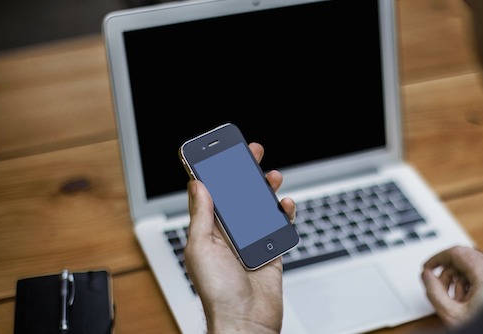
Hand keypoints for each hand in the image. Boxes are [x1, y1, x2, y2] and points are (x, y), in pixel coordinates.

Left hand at [184, 142, 294, 333]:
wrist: (246, 321)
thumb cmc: (218, 292)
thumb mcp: (201, 247)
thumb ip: (202, 215)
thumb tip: (197, 185)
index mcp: (208, 231)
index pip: (211, 194)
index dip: (214, 172)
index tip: (219, 152)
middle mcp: (228, 234)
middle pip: (237, 195)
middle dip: (244, 172)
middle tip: (251, 153)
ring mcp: (251, 241)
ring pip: (260, 207)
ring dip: (266, 189)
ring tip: (272, 176)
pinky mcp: (271, 251)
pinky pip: (279, 226)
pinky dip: (284, 213)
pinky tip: (285, 204)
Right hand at [420, 246, 482, 326]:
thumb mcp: (453, 314)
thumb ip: (434, 292)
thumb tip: (427, 275)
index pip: (456, 252)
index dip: (437, 258)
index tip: (428, 267)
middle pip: (465, 258)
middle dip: (448, 272)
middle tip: (439, 288)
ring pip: (476, 266)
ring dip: (460, 279)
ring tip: (456, 300)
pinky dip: (473, 283)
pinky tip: (469, 301)